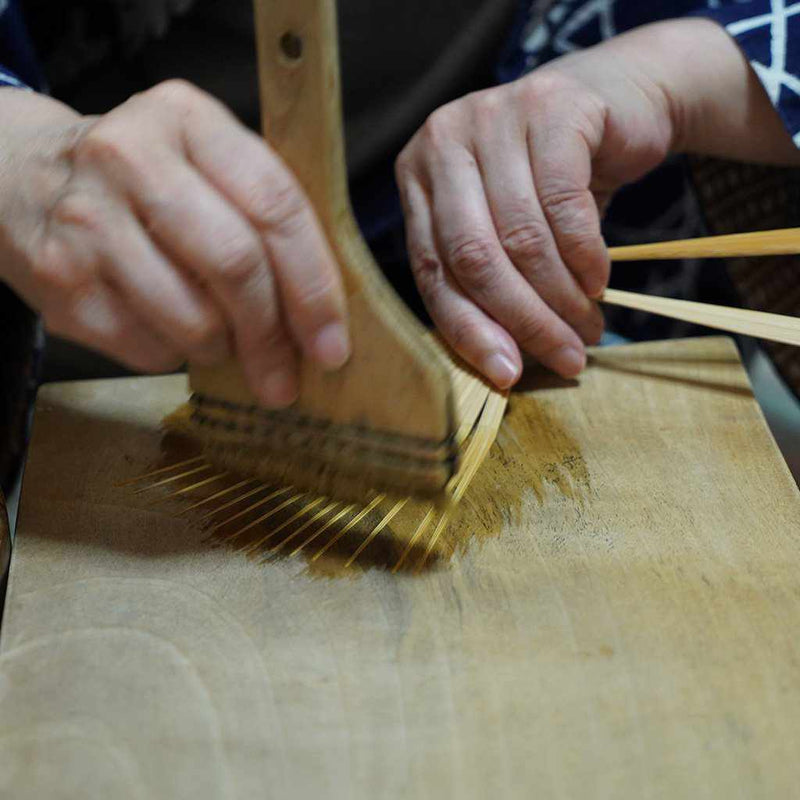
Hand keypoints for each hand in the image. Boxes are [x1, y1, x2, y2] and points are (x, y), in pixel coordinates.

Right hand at [0, 81, 348, 406]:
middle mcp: (129, 160)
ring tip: (223, 340)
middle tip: (287, 376)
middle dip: (274, 336)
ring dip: (224, 349)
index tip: (332, 341)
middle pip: (235, 265)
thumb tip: (322, 313)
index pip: (275, 205)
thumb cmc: (142, 178)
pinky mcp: (62, 286)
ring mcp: (88, 224)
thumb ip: (262, 212)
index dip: (315, 284)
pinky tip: (170, 329)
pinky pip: (150, 351)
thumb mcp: (202, 160)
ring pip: (195, 321)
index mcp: (186, 120)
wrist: (19, 176)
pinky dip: (176, 355)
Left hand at [396, 18, 799, 387]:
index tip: (506, 375)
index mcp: (418, 178)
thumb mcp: (504, 226)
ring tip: (588, 326)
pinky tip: (600, 280)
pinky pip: (564, 206)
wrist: (617, 100)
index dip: (469, 330)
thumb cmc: (551, 179)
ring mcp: (494, 117)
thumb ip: (486, 279)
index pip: (432, 270)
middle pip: (474, 257)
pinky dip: (586, 256)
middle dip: (523, 321)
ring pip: (521, 238)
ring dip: (561, 298)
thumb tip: (501, 365)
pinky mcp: (550, 108)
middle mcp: (443, 141)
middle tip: (565, 357)